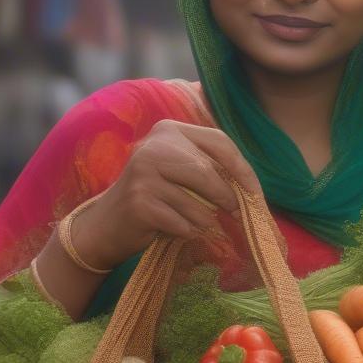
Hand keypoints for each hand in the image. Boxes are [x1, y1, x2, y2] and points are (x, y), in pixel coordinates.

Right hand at [73, 120, 261, 269]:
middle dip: (228, 198)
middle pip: (208, 172)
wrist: (106, 224)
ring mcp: (143, 174)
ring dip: (205, 221)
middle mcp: (154, 146)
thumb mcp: (178, 172)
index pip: (218, 142)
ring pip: (197, 203)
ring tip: (198, 224)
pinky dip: (188, 232)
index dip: (242, 169)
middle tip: (237, 215)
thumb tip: (251, 188)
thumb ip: (208, 169)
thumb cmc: (154, 198)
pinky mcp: (140, 202)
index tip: (256, 193)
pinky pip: (183, 223)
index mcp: (169, 130)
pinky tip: (176, 230)